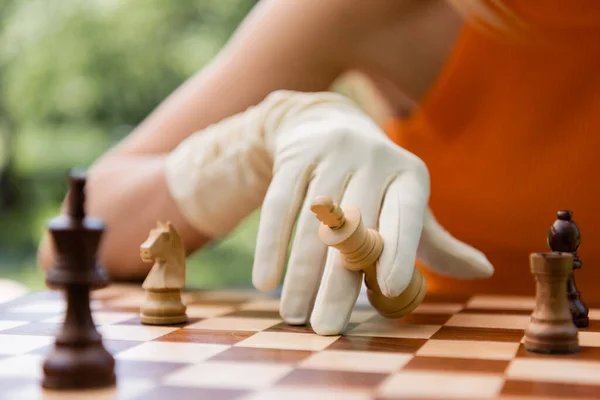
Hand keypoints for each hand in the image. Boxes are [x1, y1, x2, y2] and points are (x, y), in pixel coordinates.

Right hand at [165, 90, 493, 334]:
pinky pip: (279, 205)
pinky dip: (270, 245)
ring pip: (313, 224)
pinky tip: (266, 280)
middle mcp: (373, 160)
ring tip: (295, 315)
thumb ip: (437, 240)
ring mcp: (332, 155)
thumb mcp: (407, 203)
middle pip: (354, 233)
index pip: (407, 216)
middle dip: (337, 284)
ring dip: (300, 275)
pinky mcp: (295, 156)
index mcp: (408, 176)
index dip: (399, 251)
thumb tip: (486, 270)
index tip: (388, 290)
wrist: (328, 126)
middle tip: (327, 328)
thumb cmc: (376, 180)